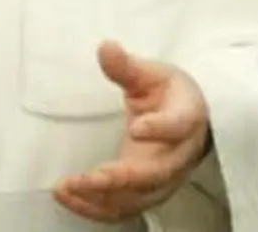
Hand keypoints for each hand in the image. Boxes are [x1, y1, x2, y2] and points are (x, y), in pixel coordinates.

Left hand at [53, 41, 211, 223]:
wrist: (192, 122)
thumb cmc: (170, 95)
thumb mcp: (152, 73)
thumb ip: (128, 67)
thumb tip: (105, 47)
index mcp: (187, 118)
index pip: (177, 126)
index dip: (159, 129)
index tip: (136, 127)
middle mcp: (179, 156)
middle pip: (155, 174)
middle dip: (121, 179)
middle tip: (88, 176)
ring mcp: (164, 180)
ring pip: (137, 199)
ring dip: (100, 198)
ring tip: (66, 188)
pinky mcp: (146, 193)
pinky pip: (122, 210)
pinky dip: (94, 209)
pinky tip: (67, 197)